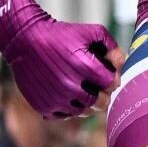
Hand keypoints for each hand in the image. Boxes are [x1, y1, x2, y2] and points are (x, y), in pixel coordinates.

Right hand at [0, 0, 119, 118]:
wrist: (24, 39)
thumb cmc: (60, 34)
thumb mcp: (90, 31)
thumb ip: (111, 46)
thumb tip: (122, 63)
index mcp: (84, 66)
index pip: (112, 84)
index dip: (113, 79)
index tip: (107, 75)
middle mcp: (70, 85)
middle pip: (101, 103)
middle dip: (103, 95)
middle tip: (97, 87)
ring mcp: (56, 98)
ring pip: (84, 112)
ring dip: (86, 103)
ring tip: (82, 89)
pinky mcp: (43, 106)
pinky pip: (64, 115)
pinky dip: (67, 107)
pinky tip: (65, 94)